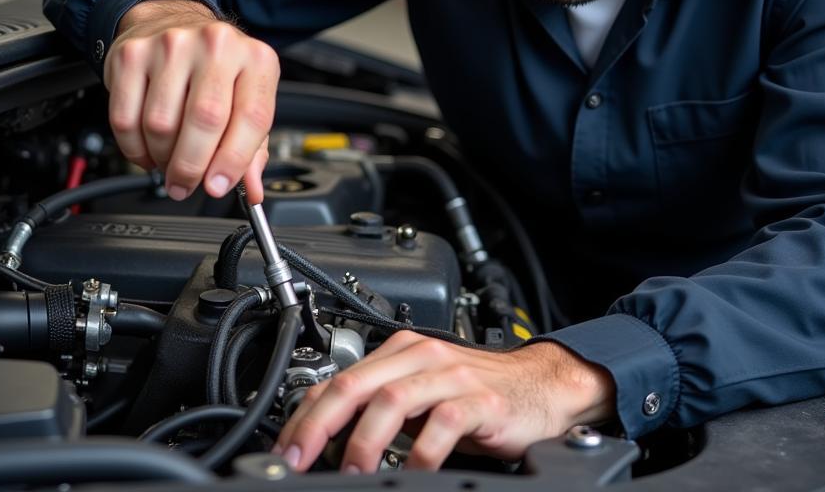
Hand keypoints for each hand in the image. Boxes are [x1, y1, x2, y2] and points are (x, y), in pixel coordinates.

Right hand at [103, 0, 277, 202]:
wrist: (171, 20)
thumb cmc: (215, 66)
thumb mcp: (245, 97)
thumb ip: (252, 147)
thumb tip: (252, 190)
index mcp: (256, 59)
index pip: (252, 117)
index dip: (234, 161)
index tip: (218, 186)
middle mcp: (217, 45)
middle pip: (204, 121)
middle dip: (192, 167)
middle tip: (186, 185)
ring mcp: (172, 46)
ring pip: (161, 125)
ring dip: (163, 158)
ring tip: (169, 162)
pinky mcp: (132, 55)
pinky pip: (125, 119)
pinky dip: (134, 148)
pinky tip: (147, 150)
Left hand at [274, 330, 615, 472]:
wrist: (538, 386)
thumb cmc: (475, 393)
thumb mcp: (418, 396)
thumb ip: (377, 408)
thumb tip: (322, 437)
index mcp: (400, 351)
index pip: (339, 379)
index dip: (305, 417)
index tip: (286, 452)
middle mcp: (422, 356)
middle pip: (356, 384)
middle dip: (319, 425)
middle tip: (299, 459)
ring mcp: (451, 376)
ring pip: (393, 400)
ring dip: (364, 441)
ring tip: (352, 472)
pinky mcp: (481, 401)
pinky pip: (444, 423)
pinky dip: (422, 452)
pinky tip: (413, 471)